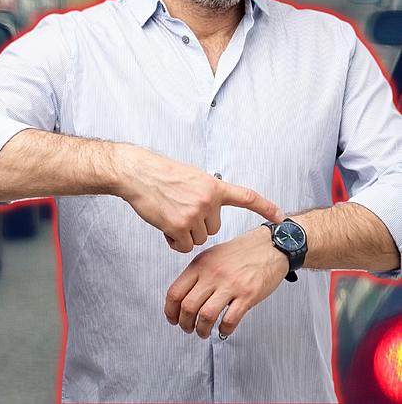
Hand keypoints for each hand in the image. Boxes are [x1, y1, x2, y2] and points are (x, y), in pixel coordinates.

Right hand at [114, 146, 283, 252]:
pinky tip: (164, 226)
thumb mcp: (191, 177)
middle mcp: (207, 200)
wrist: (137, 173)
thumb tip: (210, 208)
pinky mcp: (178, 226)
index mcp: (213, 186)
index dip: (266, 208)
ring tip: (169, 216)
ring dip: (184, 234)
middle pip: (213, 229)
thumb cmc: (160, 174)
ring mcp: (193, 214)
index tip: (282, 217)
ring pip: (199, 239)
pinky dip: (174, 242)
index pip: (247, 197)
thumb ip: (205, 193)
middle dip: (198, 226)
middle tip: (179, 211)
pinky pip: (183, 246)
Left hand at [164, 226, 287, 338]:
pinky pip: (230, 319)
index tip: (172, 318)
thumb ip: (196, 274)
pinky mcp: (248, 295)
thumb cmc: (241, 252)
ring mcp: (230, 285)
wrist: (270, 246)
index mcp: (199, 265)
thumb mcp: (210, 256)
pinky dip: (224, 330)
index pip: (175, 292)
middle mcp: (212, 275)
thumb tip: (183, 295)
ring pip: (206, 315)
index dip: (170, 310)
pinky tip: (223, 330)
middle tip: (187, 328)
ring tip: (202, 332)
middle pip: (187, 306)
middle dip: (184, 323)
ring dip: (201, 329)